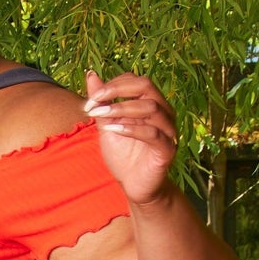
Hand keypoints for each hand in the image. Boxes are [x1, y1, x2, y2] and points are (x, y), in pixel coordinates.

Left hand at [83, 70, 178, 206]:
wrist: (133, 186)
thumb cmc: (123, 155)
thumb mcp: (107, 126)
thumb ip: (101, 102)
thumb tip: (91, 74)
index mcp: (150, 103)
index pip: (135, 81)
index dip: (112, 85)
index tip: (90, 99)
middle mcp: (163, 112)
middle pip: (146, 86)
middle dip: (118, 90)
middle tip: (95, 100)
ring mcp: (168, 130)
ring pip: (150, 108)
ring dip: (122, 109)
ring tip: (101, 116)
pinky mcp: (167, 149)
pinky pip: (153, 133)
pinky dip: (131, 128)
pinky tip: (114, 129)